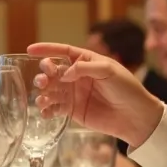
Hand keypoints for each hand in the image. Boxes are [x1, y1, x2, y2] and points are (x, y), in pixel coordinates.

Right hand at [26, 42, 162, 147]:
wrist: (136, 116)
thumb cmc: (127, 88)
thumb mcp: (109, 70)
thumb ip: (84, 68)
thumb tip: (63, 73)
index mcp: (86, 61)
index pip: (63, 51)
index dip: (46, 49)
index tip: (30, 50)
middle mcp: (77, 76)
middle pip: (53, 71)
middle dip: (44, 73)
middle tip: (43, 80)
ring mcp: (74, 93)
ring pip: (51, 90)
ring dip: (43, 92)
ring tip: (42, 98)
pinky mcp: (73, 110)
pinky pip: (55, 108)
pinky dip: (47, 109)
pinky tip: (44, 111)